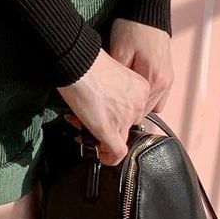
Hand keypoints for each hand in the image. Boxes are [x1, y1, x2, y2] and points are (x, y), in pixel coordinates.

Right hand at [55, 19, 172, 164]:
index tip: (107, 112)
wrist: (78, 63)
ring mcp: (125, 118)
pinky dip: (110, 157)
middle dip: (111, 124)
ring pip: (120, 137)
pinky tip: (103, 156)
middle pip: (128, 123)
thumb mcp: (114, 71)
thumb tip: (107, 101)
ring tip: (86, 126)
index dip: (119, 113)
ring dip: (105, 136)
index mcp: (141, 88)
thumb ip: (117, 87)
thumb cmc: (89, 61)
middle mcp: (138, 104)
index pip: (134, 108)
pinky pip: (117, 153)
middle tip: (93, 118)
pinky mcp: (110, 130)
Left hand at [105, 18, 173, 112]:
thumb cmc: (131, 29)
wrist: (147, 10)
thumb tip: (111, 95)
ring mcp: (169, 79)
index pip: (139, 113)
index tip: (112, 109)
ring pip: (155, 104)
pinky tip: (135, 85)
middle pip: (147, 111)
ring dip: (142, 103)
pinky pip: (160, 94)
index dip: (124, 113)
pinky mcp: (168, 73)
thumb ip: (117, 77)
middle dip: (132, 109)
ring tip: (125, 93)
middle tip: (116, 102)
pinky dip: (149, 94)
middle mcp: (165, 83)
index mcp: (153, 80)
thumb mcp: (118, 51)